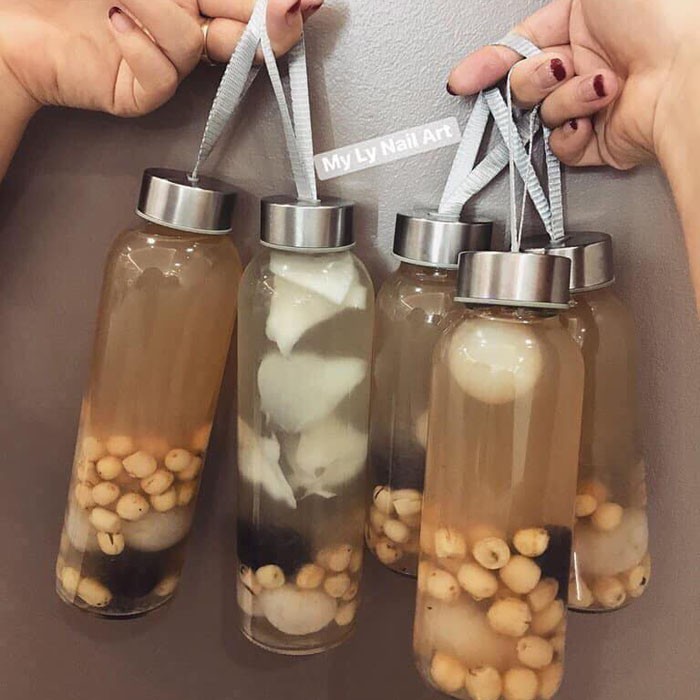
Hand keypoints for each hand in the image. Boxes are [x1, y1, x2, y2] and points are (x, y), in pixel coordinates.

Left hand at [0, 0, 322, 117]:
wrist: (4, 15)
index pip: (249, 0)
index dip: (283, 3)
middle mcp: (185, 22)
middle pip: (247, 30)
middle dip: (266, 19)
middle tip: (287, 8)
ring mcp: (165, 60)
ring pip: (198, 41)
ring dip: (159, 8)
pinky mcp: (143, 91)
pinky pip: (163, 70)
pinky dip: (139, 40)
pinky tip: (113, 19)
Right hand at [447, 0, 699, 169]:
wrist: (689, 73)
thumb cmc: (661, 16)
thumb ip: (553, 3)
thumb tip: (523, 21)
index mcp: (585, 23)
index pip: (521, 44)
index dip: (489, 62)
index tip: (464, 79)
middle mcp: (586, 64)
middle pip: (524, 83)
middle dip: (531, 79)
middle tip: (556, 69)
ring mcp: (591, 105)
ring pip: (541, 113)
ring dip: (562, 100)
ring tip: (600, 87)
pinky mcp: (598, 141)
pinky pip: (559, 145)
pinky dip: (570, 132)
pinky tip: (593, 117)